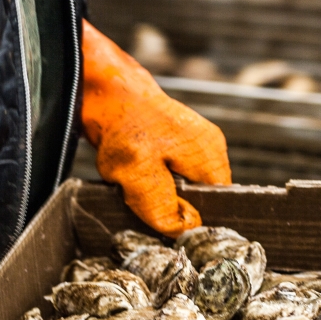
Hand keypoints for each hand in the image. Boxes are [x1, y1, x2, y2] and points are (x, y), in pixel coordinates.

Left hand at [80, 20, 230, 235]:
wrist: (104, 92)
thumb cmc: (122, 127)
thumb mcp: (139, 175)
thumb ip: (163, 206)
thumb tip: (185, 228)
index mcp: (211, 157)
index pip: (216, 205)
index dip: (192, 218)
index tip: (166, 221)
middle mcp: (208, 149)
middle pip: (198, 197)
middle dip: (171, 205)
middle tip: (142, 198)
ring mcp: (192, 143)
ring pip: (179, 187)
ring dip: (156, 193)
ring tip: (134, 183)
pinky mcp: (173, 142)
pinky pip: (166, 174)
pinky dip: (147, 179)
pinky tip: (131, 174)